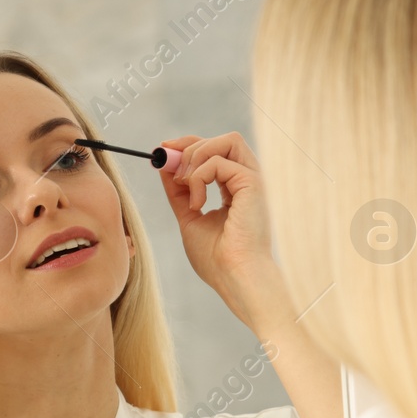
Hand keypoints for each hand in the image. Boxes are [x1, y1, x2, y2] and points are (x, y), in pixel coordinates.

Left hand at [159, 133, 291, 332]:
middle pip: (223, 140)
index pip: (216, 153)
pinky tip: (197, 203)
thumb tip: (165, 166)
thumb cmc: (217, 259)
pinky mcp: (253, 184)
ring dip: (196, 156)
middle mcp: (249, 182)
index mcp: (238, 190)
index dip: (188, 147)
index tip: (162, 152)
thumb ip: (180, 192)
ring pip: (227, 141)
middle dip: (189, 145)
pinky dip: (199, 177)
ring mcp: (254, 182)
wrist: (234, 277)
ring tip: (185, 184)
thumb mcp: (189, 218)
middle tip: (167, 163)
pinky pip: (218, 162)